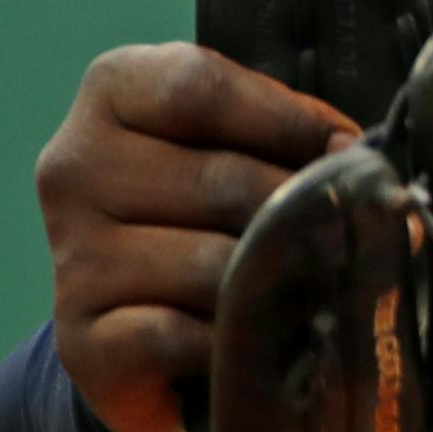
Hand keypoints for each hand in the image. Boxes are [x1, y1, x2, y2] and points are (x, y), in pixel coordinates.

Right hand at [35, 44, 356, 431]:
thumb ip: (292, 129)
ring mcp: (73, 257)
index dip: (288, 121)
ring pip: (210, 262)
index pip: (200, 89)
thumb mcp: (246, 140)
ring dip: (278, 279)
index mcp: (114, 93)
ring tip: (318, 284)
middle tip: (353, 231)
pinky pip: (182, 336)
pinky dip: (236, 337)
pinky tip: (259, 338)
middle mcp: (75, 166)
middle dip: (299, 209)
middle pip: (218, 178)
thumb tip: (359, 155)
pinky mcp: (83, 342)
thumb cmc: (212, 205)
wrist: (144, 321)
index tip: (346, 151)